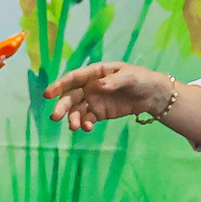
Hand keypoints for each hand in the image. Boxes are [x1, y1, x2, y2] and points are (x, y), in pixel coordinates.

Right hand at [46, 61, 171, 129]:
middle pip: (71, 96)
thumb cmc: (140, 79)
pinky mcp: (99, 113)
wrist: (152, 95)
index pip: (73, 78)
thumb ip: (114, 81)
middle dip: (62, 106)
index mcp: (95, 73)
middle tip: (55, 117)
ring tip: (74, 127)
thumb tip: (99, 86)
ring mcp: (94, 101)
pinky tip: (86, 128)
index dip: (59, 86)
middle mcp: (90, 86)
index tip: (48, 95)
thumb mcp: (130, 77)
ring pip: (77, 110)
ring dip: (73, 118)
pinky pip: (88, 119)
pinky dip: (85, 124)